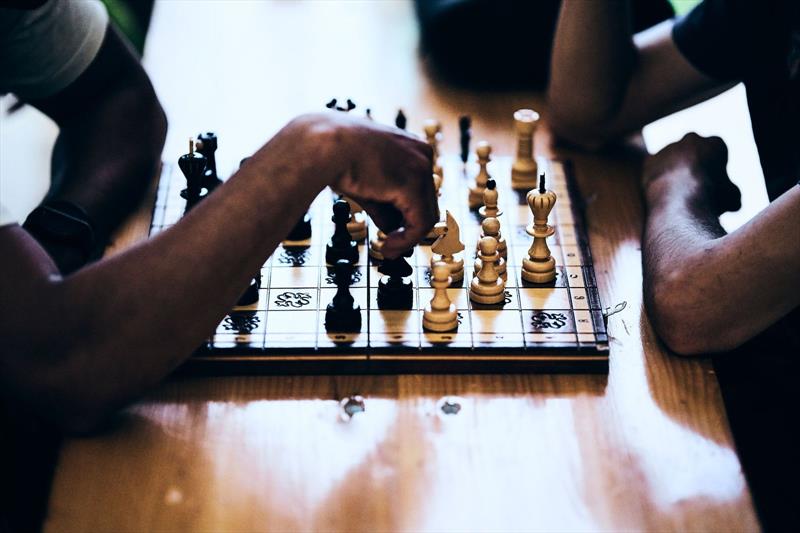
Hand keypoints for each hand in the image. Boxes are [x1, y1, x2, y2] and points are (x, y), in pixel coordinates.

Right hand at [282, 112, 436, 257]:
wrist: (321, 145)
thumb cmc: (335, 156)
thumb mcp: (366, 183)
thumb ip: (384, 205)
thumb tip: (392, 229)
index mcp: (411, 147)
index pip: (420, 190)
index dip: (406, 216)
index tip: (391, 234)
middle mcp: (422, 153)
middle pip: (426, 202)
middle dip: (408, 228)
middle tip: (389, 247)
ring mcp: (421, 167)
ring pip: (426, 215)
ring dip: (407, 238)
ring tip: (387, 250)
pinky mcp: (413, 184)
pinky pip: (419, 223)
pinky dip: (405, 240)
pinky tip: (387, 246)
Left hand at [642, 133, 740, 214]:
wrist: (680, 201)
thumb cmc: (711, 199)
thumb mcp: (732, 198)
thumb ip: (731, 193)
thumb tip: (732, 201)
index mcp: (715, 143)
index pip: (717, 152)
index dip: (716, 169)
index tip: (713, 184)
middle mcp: (691, 139)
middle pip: (694, 152)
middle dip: (694, 165)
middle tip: (694, 186)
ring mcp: (668, 148)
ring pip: (673, 159)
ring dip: (674, 171)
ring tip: (677, 193)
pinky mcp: (650, 160)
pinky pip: (654, 169)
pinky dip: (658, 178)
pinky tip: (662, 192)